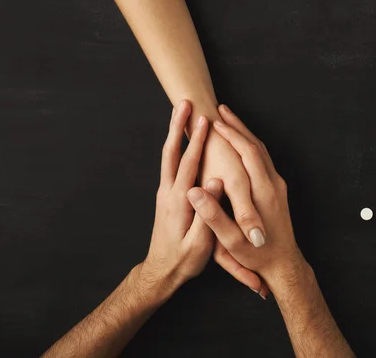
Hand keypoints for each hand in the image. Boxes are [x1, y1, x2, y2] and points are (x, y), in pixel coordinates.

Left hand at [140, 100, 215, 300]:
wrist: (161, 272)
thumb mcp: (200, 242)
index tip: (205, 121)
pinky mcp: (167, 196)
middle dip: (178, 126)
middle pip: (171, 152)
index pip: (188, 165)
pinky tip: (181, 138)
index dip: (197, 142)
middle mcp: (167, 192)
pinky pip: (170, 165)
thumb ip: (207, 211)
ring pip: (168, 156)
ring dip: (174, 132)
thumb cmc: (183, 260)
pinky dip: (175, 146)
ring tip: (181, 112)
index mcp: (178, 201)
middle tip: (184, 103)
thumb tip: (215, 181)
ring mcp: (165, 193)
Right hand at [187, 105, 306, 286]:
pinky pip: (264, 159)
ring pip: (262, 151)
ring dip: (246, 133)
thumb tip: (195, 194)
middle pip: (257, 145)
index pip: (248, 153)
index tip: (215, 121)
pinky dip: (252, 145)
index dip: (231, 135)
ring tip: (229, 119)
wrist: (283, 264)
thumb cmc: (256, 255)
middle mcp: (273, 184)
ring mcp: (278, 186)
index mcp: (262, 193)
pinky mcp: (278, 190)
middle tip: (221, 109)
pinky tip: (241, 142)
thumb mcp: (231, 242)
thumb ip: (214, 216)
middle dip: (238, 126)